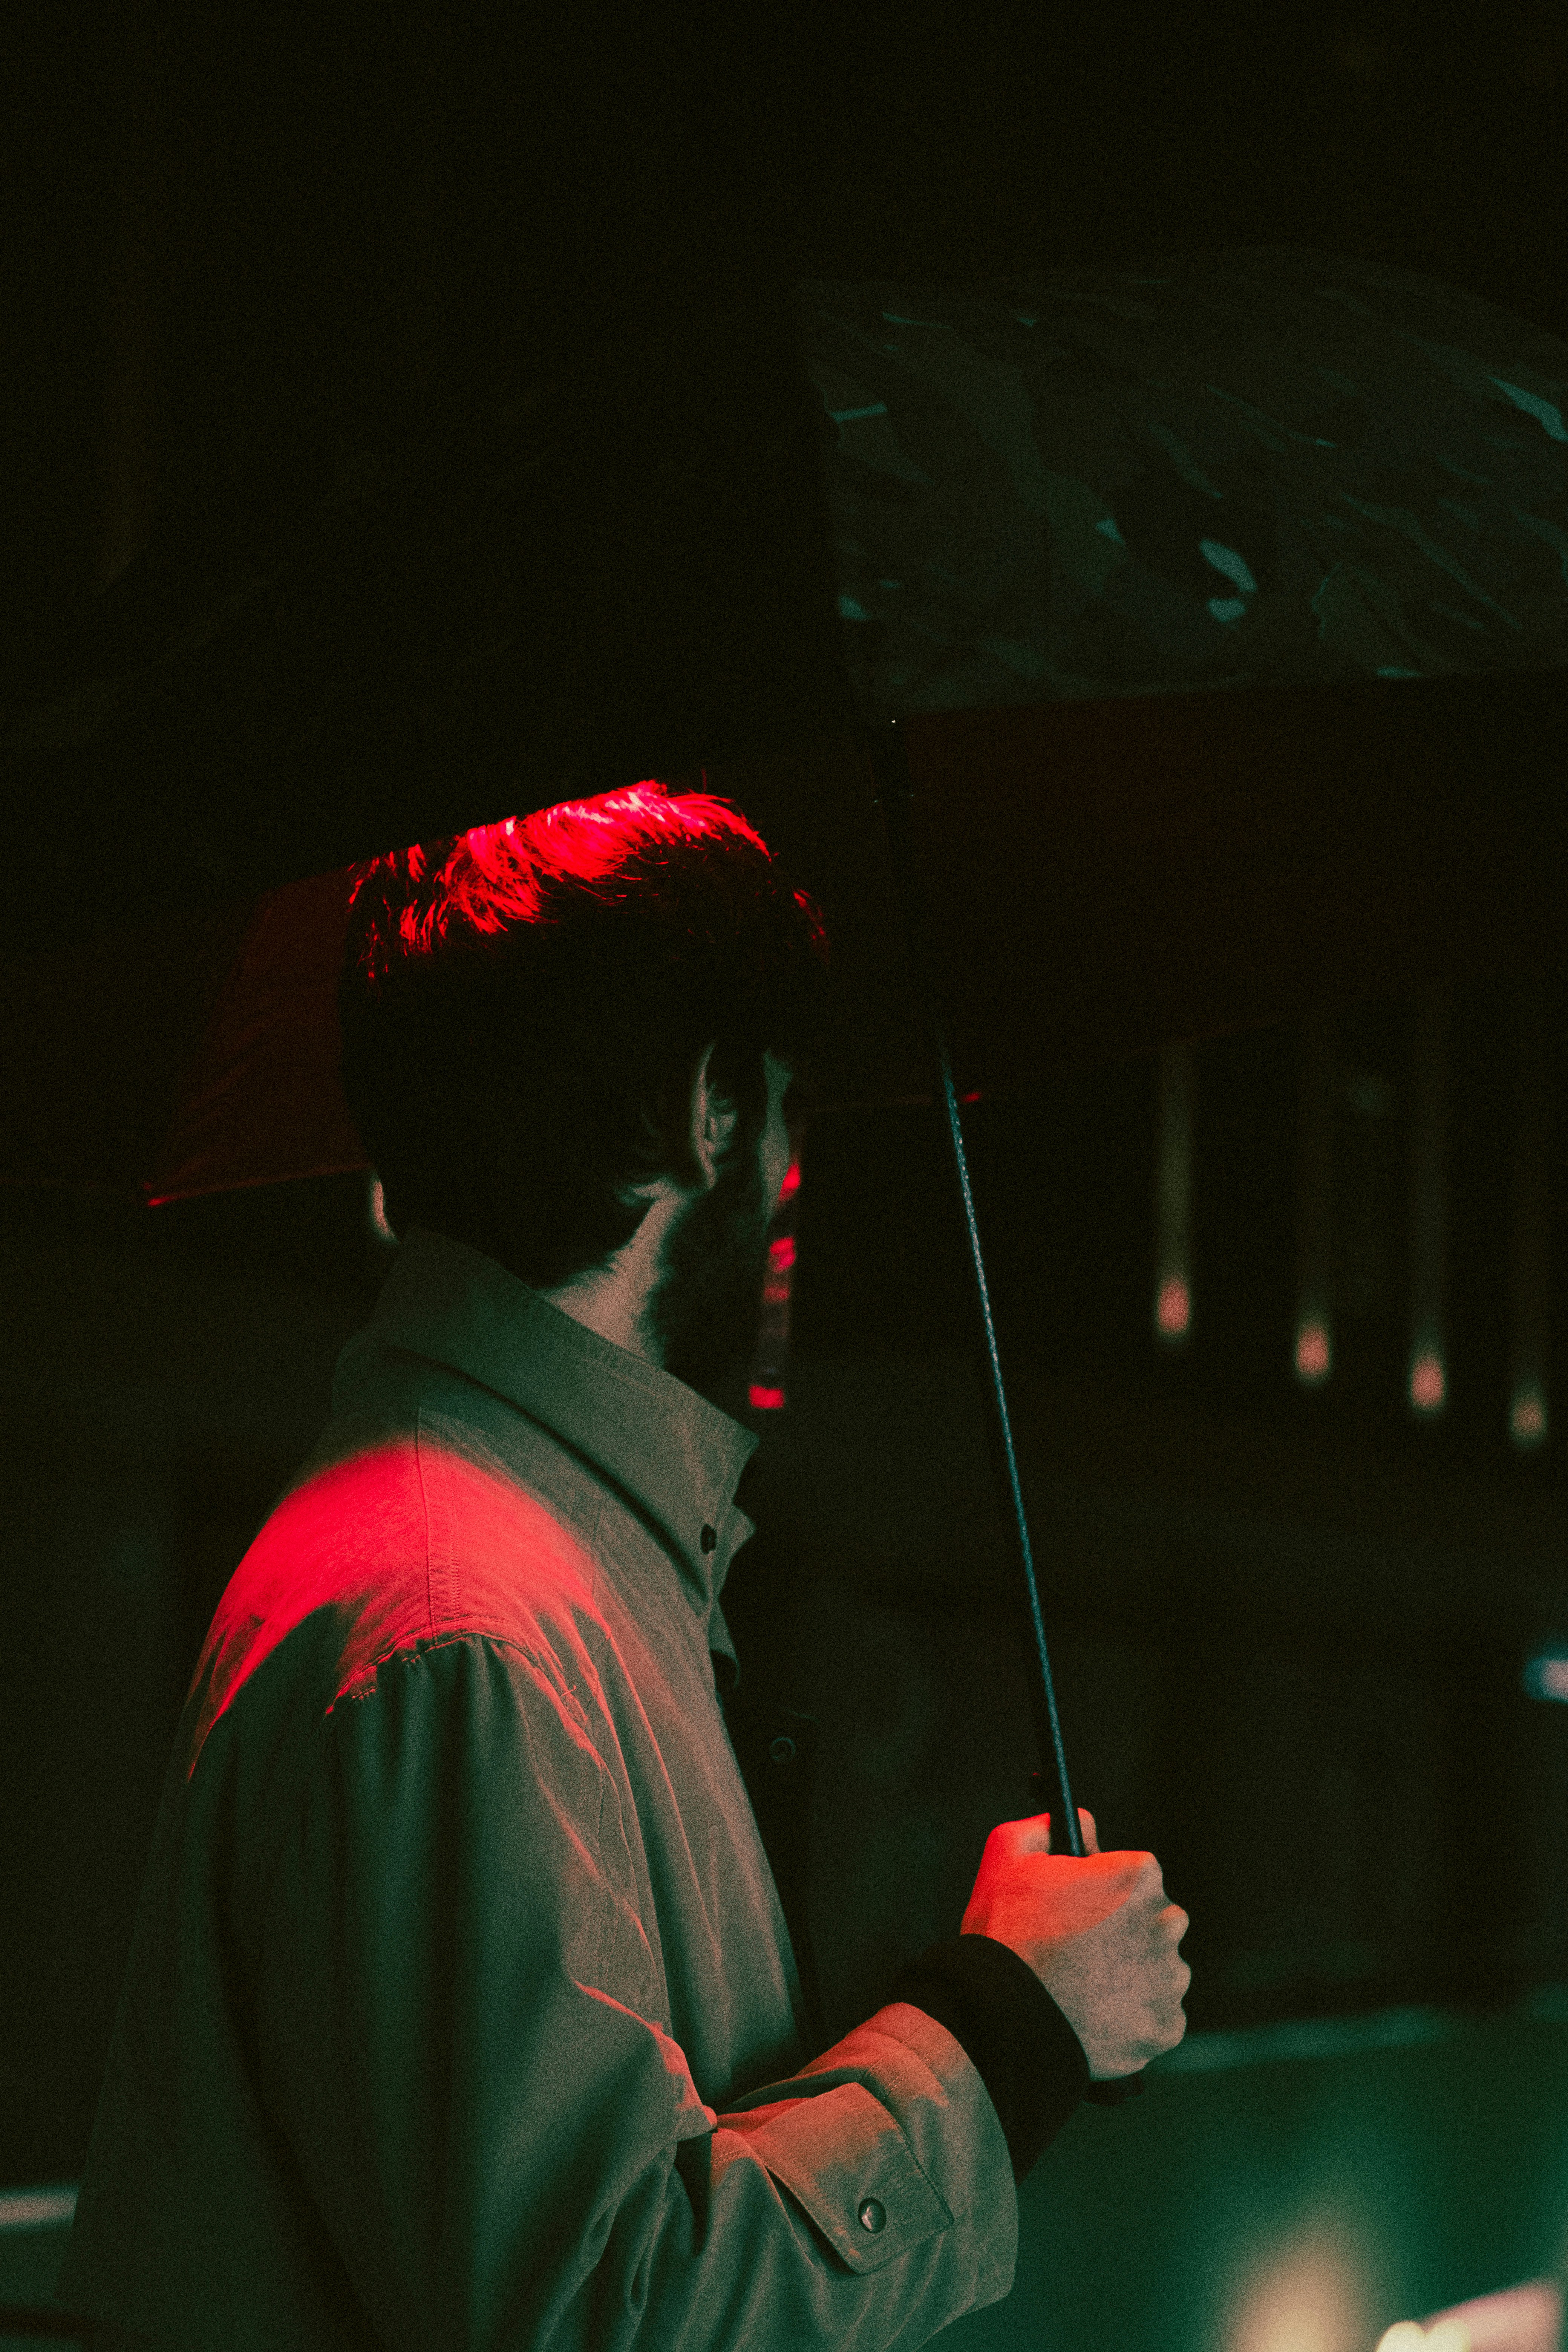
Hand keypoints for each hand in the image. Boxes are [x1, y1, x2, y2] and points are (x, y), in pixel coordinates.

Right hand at [959, 1807, 1189, 2078]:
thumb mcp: (1009, 1852)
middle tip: (1082, 1951)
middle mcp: (1166, 1923)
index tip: (1080, 1909)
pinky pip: (1158, 2015)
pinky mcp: (1167, 2026)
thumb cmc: (1005, 1933)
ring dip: (1132, 1974)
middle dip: (1126, 1931)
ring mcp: (1169, 1978)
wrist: (1002, 2018)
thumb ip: (1050, 1824)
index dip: (1104, 1889)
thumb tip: (1083, 1825)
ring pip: (1159, 1968)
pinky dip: (1134, 2017)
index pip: (1136, 1874)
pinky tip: (1097, 2015)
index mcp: (1138, 1877)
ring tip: (1084, 1986)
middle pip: (1154, 1920)